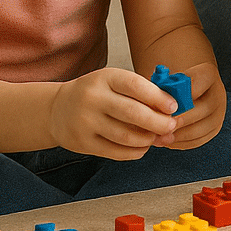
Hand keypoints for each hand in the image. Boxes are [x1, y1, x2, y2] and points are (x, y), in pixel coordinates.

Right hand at [48, 67, 178, 159]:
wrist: (57, 109)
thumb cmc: (96, 93)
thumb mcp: (114, 82)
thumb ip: (140, 92)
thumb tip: (171, 110)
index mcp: (105, 78)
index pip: (136, 86)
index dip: (158, 97)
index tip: (173, 107)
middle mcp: (93, 98)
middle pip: (133, 113)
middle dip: (158, 122)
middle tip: (171, 127)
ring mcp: (85, 122)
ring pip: (126, 136)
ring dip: (147, 139)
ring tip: (157, 137)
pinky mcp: (82, 143)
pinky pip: (116, 152)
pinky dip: (135, 152)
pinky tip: (142, 147)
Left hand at [165, 62, 228, 150]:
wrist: (190, 88)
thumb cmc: (175, 83)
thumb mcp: (169, 78)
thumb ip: (162, 87)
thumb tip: (152, 102)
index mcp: (207, 74)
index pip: (194, 87)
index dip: (176, 99)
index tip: (162, 108)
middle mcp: (218, 93)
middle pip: (199, 110)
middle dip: (177, 121)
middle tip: (159, 128)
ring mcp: (219, 112)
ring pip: (199, 129)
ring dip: (178, 136)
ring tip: (160, 138)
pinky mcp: (215, 128)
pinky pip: (199, 140)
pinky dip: (182, 143)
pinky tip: (168, 141)